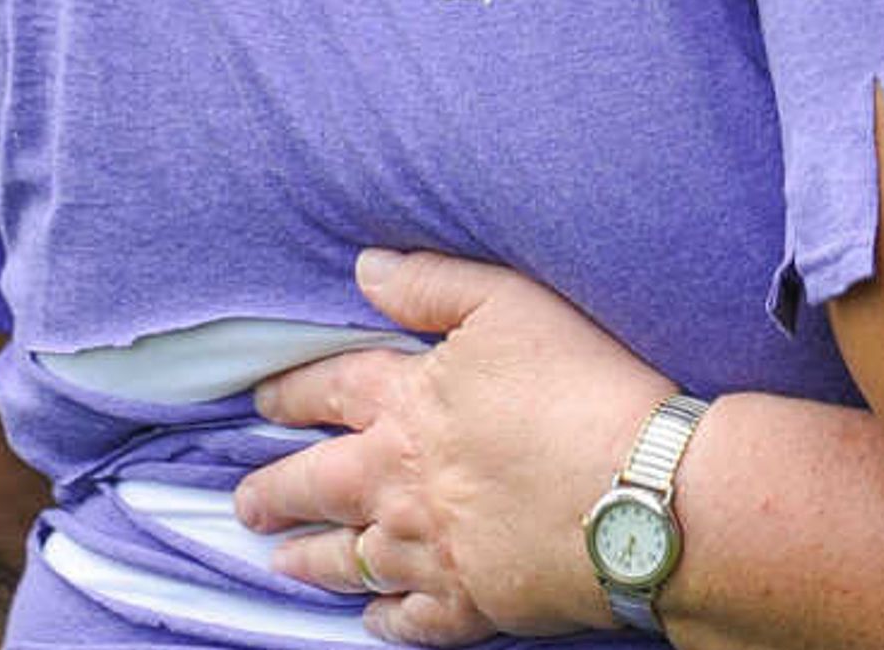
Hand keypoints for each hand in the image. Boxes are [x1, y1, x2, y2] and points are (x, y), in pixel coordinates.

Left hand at [238, 249, 675, 644]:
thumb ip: (433, 284)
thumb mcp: (511, 302)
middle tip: (247, 503)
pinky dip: (382, 619)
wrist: (636, 491)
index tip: (263, 401)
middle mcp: (397, 483)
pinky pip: (406, 620)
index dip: (291, 393)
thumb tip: (365, 269)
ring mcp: (427, 550)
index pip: (328, 391)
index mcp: (405, 405)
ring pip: (346, 560)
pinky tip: (370, 617)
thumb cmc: (581, 385)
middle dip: (273, 493)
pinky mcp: (465, 604)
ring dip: (309, 560)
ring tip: (282, 560)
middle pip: (314, 487)